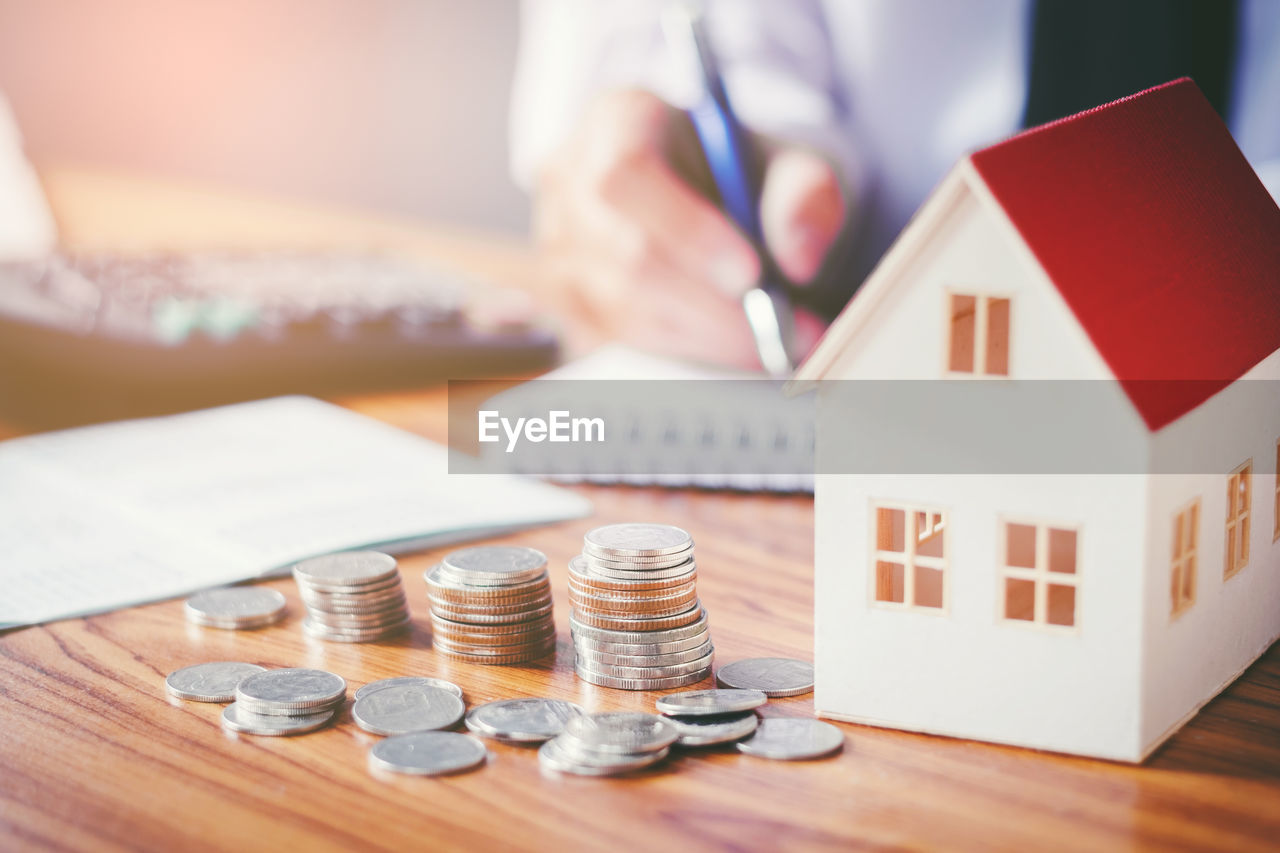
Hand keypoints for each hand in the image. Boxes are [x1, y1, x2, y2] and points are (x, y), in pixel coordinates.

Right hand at [533, 89, 844, 368]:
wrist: (718, 199)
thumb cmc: (747, 174)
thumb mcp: (792, 163)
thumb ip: (804, 195)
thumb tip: (798, 259)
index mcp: (618, 120)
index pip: (626, 173)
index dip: (685, 229)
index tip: (751, 273)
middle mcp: (570, 180)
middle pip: (625, 253)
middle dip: (710, 305)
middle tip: (781, 330)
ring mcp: (558, 245)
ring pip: (623, 306)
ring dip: (705, 335)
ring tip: (772, 341)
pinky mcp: (565, 299)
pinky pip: (621, 337)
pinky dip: (684, 350)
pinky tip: (731, 344)